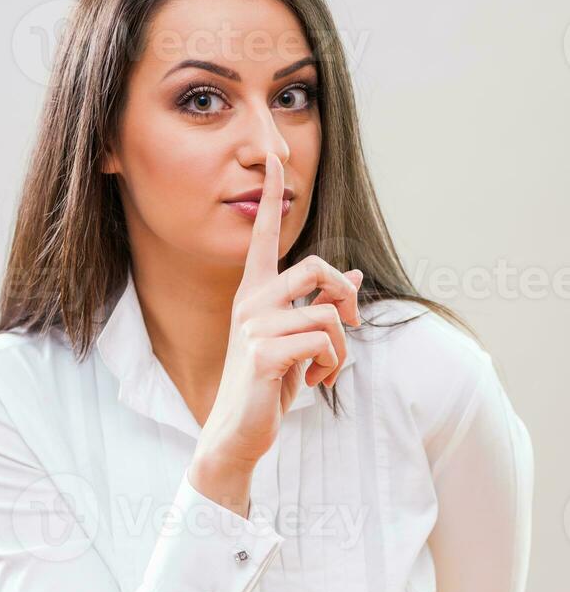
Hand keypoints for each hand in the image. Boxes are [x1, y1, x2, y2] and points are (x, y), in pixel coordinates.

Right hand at [195, 152, 363, 470]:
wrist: (238, 432)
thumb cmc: (268, 384)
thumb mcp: (298, 341)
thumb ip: (320, 306)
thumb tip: (353, 277)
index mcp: (255, 293)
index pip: (264, 236)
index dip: (270, 197)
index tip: (272, 160)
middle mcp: (251, 302)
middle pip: (315, 267)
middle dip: (344, 295)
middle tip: (349, 322)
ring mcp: (254, 326)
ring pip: (328, 314)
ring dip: (341, 348)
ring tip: (326, 368)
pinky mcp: (263, 352)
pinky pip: (323, 340)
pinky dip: (332, 364)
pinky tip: (316, 381)